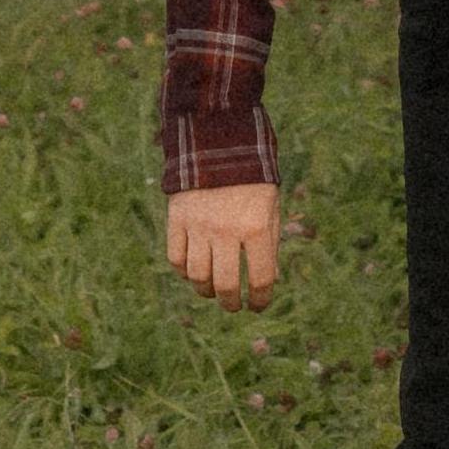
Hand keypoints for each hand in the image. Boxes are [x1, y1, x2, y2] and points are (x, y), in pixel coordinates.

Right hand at [166, 181, 282, 306]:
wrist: (220, 142)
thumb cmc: (253, 180)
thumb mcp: (271, 208)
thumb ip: (269, 244)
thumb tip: (268, 282)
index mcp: (257, 227)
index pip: (261, 279)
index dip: (261, 299)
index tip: (258, 305)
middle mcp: (227, 230)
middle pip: (225, 285)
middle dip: (231, 302)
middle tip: (233, 305)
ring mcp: (199, 226)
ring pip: (198, 277)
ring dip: (206, 291)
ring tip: (213, 291)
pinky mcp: (178, 219)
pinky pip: (176, 259)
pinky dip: (184, 272)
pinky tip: (194, 272)